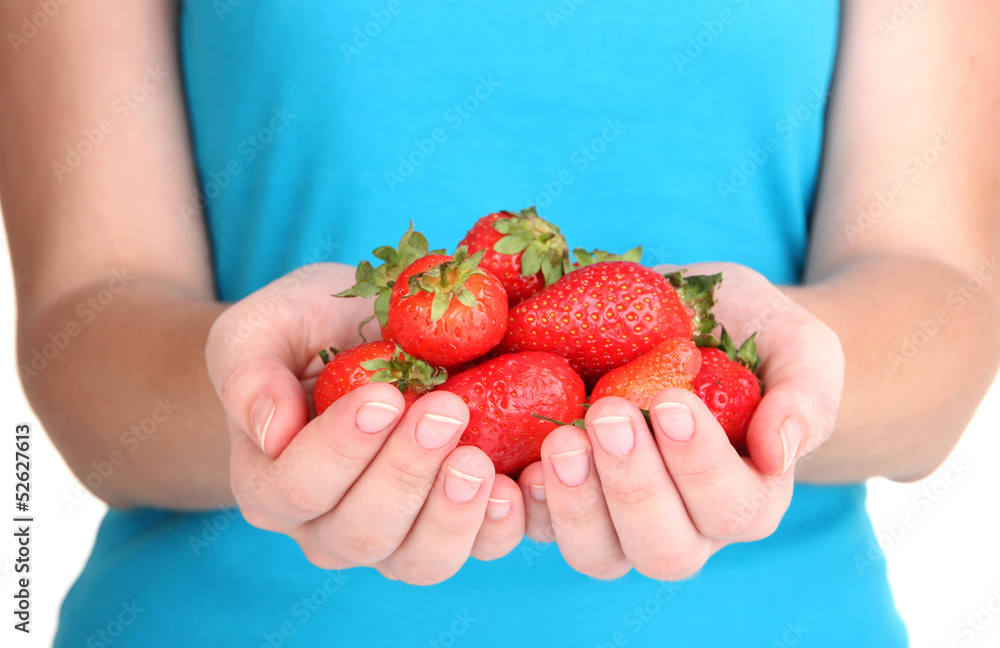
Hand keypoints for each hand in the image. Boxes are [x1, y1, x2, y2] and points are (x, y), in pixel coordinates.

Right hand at [205, 263, 524, 583]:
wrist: (358, 336)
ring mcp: (394, 537)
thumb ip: (248, 374)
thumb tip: (272, 431)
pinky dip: (502, 523)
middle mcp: (327, 528)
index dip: (340, 449)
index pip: (297, 487)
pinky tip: (519, 481)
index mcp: (271, 484)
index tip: (383, 395)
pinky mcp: (453, 526)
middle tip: (446, 410)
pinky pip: (479, 547)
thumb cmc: (304, 331)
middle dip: (407, 472)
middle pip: (363, 530)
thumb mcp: (261, 330)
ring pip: (421, 559)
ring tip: (479, 459)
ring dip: (453, 513)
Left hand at [517, 262, 843, 579]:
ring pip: (598, 553)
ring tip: (560, 440)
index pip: (732, 509)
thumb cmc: (750, 333)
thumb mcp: (797, 344)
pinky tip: (518, 462)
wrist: (686, 319)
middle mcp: (686, 524)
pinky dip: (526, 504)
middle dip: (634, 487)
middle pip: (663, 549)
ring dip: (576, 503)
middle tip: (609, 415)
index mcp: (748, 496)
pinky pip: (540, 528)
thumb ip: (805, 395)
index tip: (671, 400)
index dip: (700, 466)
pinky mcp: (567, 497)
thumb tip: (779, 452)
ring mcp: (620, 518)